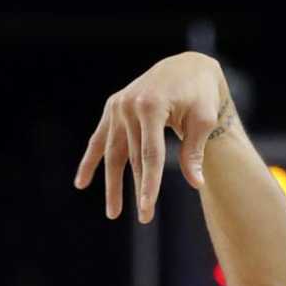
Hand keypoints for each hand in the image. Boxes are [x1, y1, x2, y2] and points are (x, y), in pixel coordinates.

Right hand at [74, 53, 232, 222]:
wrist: (186, 67)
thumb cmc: (199, 94)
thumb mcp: (203, 120)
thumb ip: (194, 151)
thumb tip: (195, 183)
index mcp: (151, 106)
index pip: (150, 154)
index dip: (150, 184)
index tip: (147, 209)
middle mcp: (129, 106)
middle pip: (132, 157)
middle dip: (137, 189)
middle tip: (144, 219)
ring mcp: (118, 106)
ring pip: (114, 152)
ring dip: (112, 183)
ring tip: (113, 212)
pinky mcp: (113, 108)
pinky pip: (99, 138)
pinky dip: (90, 160)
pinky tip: (81, 183)